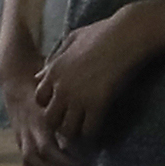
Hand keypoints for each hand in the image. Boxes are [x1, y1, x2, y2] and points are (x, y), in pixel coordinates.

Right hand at [0, 53, 90, 165]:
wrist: (16, 85)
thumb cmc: (45, 90)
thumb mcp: (57, 96)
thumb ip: (71, 109)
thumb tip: (94, 119)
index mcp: (37, 122)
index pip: (48, 149)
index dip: (65, 162)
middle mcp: (27, 134)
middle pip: (39, 161)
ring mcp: (21, 141)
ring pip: (31, 165)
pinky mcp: (21, 145)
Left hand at [28, 9, 151, 157]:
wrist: (125, 36)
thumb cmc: (102, 33)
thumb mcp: (71, 40)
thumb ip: (56, 57)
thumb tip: (42, 72)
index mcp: (54, 71)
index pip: (39, 99)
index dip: (49, 105)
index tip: (61, 106)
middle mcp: (62, 87)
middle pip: (50, 119)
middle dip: (59, 123)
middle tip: (72, 124)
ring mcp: (79, 98)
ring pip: (68, 129)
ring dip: (76, 132)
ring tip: (84, 130)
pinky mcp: (97, 104)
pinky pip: (89, 130)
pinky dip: (93, 133)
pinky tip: (99, 128)